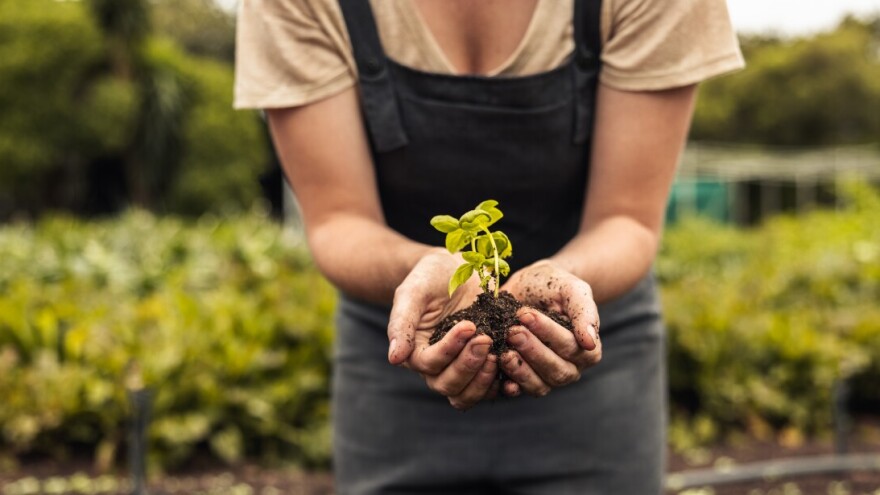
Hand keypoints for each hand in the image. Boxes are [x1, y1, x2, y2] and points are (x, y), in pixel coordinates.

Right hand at [387, 248, 499, 409]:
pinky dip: (502, 384)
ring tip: (499, 354)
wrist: (455, 269)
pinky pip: (491, 388)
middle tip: (485, 339)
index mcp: (415, 351)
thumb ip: (401, 323)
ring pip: (467, 394)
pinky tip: (513, 367)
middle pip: (448, 386)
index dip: (449, 350)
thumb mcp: (412, 292)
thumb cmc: (429, 277)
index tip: (469, 325)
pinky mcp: (483, 365)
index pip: (429, 364)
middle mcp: (437, 367)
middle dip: (468, 366)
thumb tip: (395, 359)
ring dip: (483, 380)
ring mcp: (461, 368)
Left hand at [498, 260, 601, 396]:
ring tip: (503, 351)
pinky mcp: (524, 380)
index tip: (526, 315)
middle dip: (532, 351)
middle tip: (512, 331)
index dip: (548, 333)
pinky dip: (508, 384)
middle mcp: (570, 368)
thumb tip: (589, 342)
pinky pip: (519, 390)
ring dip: (520, 369)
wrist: (528, 286)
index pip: (571, 347)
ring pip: (539, 385)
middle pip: (556, 370)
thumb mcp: (572, 289)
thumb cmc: (553, 285)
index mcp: (588, 349)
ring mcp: (546, 377)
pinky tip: (497, 371)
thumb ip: (584, 312)